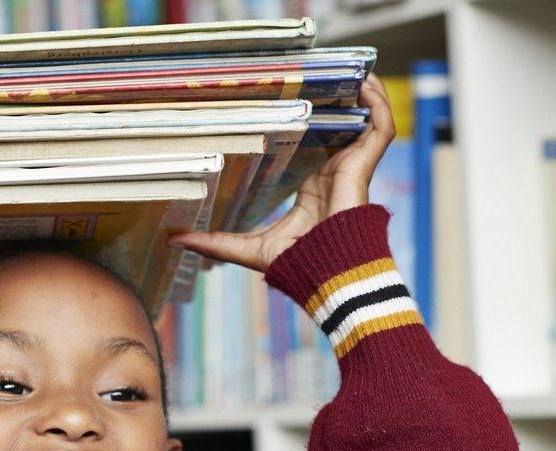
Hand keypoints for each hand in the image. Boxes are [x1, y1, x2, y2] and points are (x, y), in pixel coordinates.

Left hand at [164, 76, 395, 273]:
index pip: (315, 146)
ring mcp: (351, 167)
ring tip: (352, 72)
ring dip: (364, 96)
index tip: (293, 100)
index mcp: (312, 186)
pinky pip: (381, 128)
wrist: (327, 273)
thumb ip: (214, 242)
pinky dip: (378, 105)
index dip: (311, 123)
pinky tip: (366, 84)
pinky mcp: (364, 166)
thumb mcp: (247, 247)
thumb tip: (174, 238)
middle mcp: (334, 172)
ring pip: (367, 123)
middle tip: (323, 75)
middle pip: (342, 128)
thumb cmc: (296, 264)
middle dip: (339, 101)